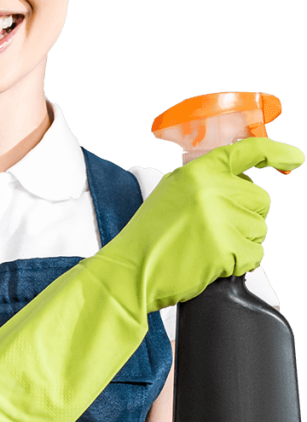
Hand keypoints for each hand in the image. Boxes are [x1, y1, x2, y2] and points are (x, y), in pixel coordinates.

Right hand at [93, 136, 304, 311]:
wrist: (131, 270)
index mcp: (198, 171)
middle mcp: (213, 190)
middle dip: (245, 216)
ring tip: (208, 246)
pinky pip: (255, 255)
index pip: (248, 151)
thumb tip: (240, 178)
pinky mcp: (226, 249)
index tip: (296, 157)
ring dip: (242, 241)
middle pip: (260, 199)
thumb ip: (204, 179)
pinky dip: (240, 262)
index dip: (277, 152)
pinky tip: (215, 262)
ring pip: (260, 228)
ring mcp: (221, 220)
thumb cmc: (149, 235)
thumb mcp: (171, 191)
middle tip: (215, 229)